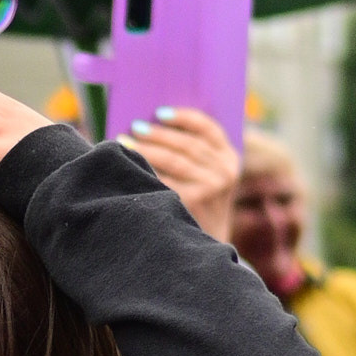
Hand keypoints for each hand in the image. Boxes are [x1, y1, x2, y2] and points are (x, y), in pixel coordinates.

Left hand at [120, 106, 239, 239]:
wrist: (207, 243)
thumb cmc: (199, 202)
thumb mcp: (209, 177)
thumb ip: (194, 154)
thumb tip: (151, 124)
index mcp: (230, 157)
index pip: (208, 128)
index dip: (183, 117)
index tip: (159, 112)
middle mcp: (225, 171)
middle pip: (186, 144)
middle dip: (157, 134)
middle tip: (134, 126)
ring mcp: (212, 187)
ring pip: (174, 159)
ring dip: (146, 148)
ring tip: (124, 142)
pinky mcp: (195, 201)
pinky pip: (164, 179)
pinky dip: (145, 169)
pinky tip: (129, 165)